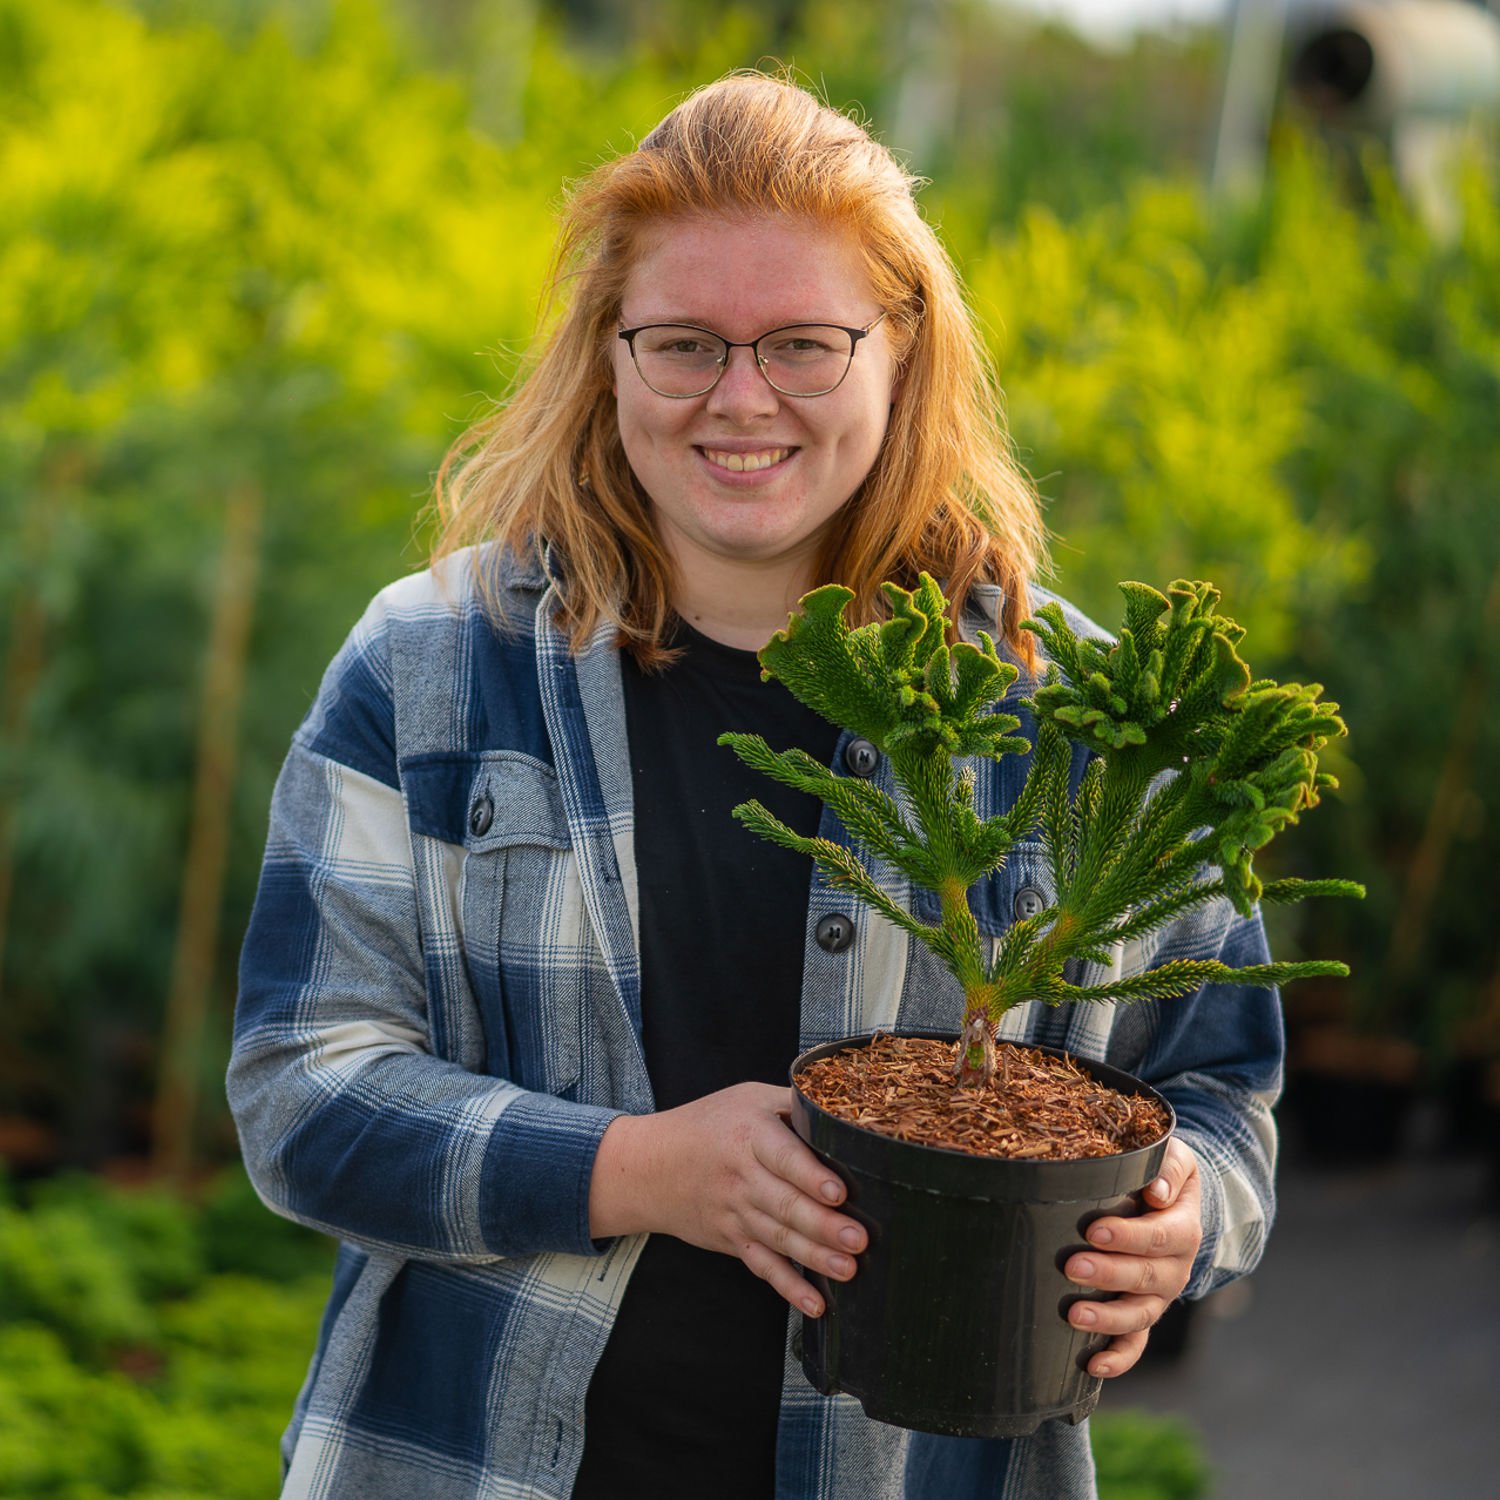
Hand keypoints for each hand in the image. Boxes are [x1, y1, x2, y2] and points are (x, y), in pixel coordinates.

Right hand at [588, 1083, 866, 1317]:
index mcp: (749, 1135)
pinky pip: (763, 1266)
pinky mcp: (733, 1240)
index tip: (838, 1193)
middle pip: (784, 1204)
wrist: (649, 1167)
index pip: (782, 1157)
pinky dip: (788, 1287)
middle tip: (858, 1239)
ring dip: (815, 1257)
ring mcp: (735, 1213)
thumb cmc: (708, 1124)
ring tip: (849, 1269)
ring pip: (778, 1238)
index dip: (810, 1176)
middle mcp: (741, 1177)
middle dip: (822, 1225)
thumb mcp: (747, 1097)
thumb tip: (845, 1110)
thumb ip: (792, 1102)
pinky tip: (815, 1304)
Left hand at [1063, 1135, 1202, 1377]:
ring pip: (1140, 1315)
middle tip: (1073, 1266)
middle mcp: (1175, 1268)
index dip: (1129, 1236)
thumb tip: (1158, 1191)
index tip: (1093, 1230)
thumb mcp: (1175, 1157)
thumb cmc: (1162, 1175)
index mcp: (1183, 1228)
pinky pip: (1136, 1342)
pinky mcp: (1142, 1314)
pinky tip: (1092, 1365)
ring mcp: (1159, 1296)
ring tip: (1075, 1315)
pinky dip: (1118, 1358)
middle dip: (1109, 1274)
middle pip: (1147, 1277)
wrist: (1173, 1202)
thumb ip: (1168, 1166)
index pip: (1160, 1236)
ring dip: (1108, 1318)